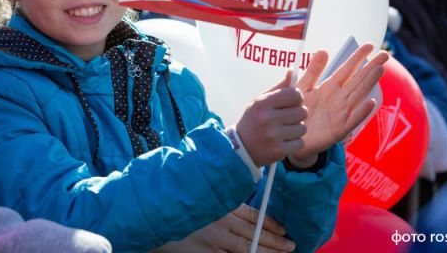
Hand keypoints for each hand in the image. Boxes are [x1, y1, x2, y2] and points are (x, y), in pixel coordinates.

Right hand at [150, 204, 294, 252]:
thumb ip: (219, 203)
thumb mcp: (202, 198)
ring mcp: (215, 241)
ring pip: (248, 248)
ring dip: (267, 252)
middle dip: (275, 241)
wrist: (155, 217)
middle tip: (291, 245)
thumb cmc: (178, 205)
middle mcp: (222, 224)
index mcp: (222, 207)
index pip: (253, 216)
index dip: (270, 223)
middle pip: (255, 234)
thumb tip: (237, 208)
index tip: (283, 228)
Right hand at [236, 71, 308, 167]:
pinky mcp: (278, 151)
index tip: (292, 102)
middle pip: (302, 111)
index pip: (294, 94)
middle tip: (289, 118)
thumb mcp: (261, 101)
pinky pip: (300, 143)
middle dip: (298, 114)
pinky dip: (295, 143)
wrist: (241, 148)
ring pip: (302, 128)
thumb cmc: (254, 120)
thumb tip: (293, 71)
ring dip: (297, 129)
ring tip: (285, 130)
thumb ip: (279, 88)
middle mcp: (267, 118)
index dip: (297, 98)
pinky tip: (284, 141)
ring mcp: (273, 136)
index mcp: (263, 103)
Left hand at [289, 43, 388, 163]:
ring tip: (379, 69)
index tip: (369, 45)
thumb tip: (322, 50)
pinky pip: (353, 119)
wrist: (290, 136)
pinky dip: (362, 111)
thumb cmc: (297, 112)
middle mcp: (339, 98)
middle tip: (385, 55)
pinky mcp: (339, 129)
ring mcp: (341, 113)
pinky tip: (371, 102)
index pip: (347, 70)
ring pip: (358, 95)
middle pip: (357, 80)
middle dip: (370, 67)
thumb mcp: (302, 88)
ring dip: (369, 83)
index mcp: (329, 88)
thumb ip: (312, 71)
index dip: (357, 57)